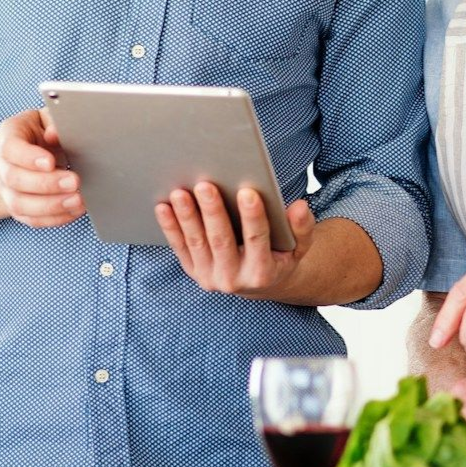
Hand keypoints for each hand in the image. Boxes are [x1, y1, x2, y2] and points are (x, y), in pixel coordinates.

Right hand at [0, 108, 84, 227]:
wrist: (30, 148)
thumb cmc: (41, 130)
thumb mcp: (47, 117)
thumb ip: (54, 121)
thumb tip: (54, 133)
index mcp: (8, 136)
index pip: (11, 148)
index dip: (29, 157)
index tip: (50, 162)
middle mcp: (2, 164)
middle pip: (14, 179)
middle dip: (46, 184)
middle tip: (74, 181)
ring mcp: (7, 188)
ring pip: (19, 205)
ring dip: (51, 206)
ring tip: (78, 200)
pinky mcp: (19, 207)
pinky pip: (32, 219)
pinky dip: (54, 218)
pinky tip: (74, 210)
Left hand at [155, 183, 315, 296]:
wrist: (262, 281)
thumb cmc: (281, 254)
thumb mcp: (299, 245)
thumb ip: (302, 227)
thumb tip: (299, 207)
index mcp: (263, 272)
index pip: (257, 240)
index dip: (252, 217)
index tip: (248, 192)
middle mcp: (234, 280)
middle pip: (221, 241)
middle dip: (212, 212)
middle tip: (205, 185)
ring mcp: (210, 277)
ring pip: (197, 243)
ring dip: (186, 217)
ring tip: (180, 192)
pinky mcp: (194, 271)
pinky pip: (180, 248)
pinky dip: (170, 227)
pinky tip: (163, 206)